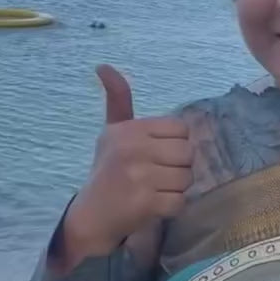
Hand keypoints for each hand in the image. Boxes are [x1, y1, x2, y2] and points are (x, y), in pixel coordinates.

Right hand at [61, 64, 192, 264]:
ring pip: (187, 178)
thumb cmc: (109, 169)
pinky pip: (180, 201)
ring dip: (176, 188)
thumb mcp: (112, 131)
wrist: (92, 214)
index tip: (157, 155)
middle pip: (187, 153)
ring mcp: (139, 176)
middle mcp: (133, 148)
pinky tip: (154, 205)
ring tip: (155, 190)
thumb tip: (103, 65)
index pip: (180, 128)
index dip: (174, 144)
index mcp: (129, 129)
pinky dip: (172, 206)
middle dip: (179, 167)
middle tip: (158, 176)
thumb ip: (117, 99)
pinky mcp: (145, 202)